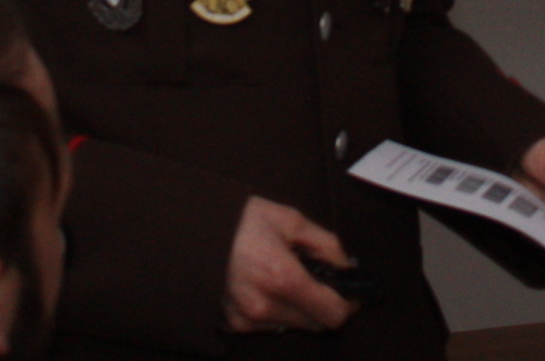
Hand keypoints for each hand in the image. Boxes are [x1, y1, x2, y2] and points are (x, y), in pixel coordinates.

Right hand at [225, 196, 356, 334]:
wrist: (194, 228)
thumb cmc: (240, 220)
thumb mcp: (290, 219)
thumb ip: (326, 244)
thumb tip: (347, 266)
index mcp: (283, 277)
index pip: (333, 314)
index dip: (349, 304)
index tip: (350, 292)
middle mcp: (266, 305)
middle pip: (317, 324)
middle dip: (323, 303)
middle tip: (316, 278)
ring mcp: (249, 318)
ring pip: (294, 324)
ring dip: (299, 308)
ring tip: (284, 277)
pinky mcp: (235, 323)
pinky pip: (270, 324)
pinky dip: (276, 310)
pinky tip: (265, 286)